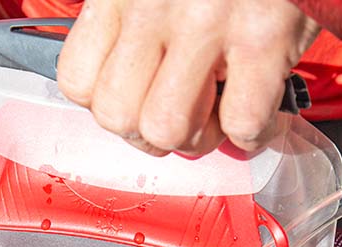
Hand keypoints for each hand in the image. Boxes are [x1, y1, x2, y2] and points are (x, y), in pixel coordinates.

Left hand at [56, 0, 318, 154]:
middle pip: (118, 117)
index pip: (77, 82)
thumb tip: (134, 84)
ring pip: (169, 128)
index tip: (142, 96)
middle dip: (152, 134)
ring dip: (198, 138)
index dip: (111, 105)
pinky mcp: (264, 38)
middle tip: (184, 113)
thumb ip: (131, 17)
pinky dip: (253, 133)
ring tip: (220, 111)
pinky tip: (263, 106)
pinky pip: (242, 124)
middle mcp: (152, 5)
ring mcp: (207, 22)